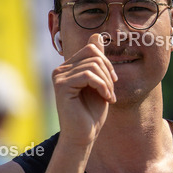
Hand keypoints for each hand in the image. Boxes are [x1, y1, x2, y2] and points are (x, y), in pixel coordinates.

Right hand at [51, 33, 116, 148]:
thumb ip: (97, 61)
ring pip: (93, 65)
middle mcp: (61, 70)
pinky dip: (102, 86)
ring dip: (107, 82)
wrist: (84, 136)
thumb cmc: (91, 113)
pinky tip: (106, 98)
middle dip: (108, 71)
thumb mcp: (100, 83)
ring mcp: (59, 76)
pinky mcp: (61, 86)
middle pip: (93, 53)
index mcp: (69, 67)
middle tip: (112, 91)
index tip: (113, 81)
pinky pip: (88, 75)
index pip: (91, 48)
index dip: (107, 62)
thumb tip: (97, 36)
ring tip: (109, 96)